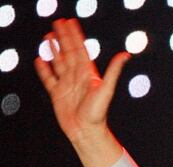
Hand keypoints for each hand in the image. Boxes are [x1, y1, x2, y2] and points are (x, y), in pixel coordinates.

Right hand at [33, 18, 128, 166]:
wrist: (86, 132)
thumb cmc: (98, 113)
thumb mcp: (106, 89)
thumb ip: (114, 71)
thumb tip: (125, 54)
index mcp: (87, 74)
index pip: (80, 50)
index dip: (74, 35)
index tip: (70, 22)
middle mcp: (77, 77)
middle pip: (67, 52)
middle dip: (63, 38)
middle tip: (57, 23)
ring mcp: (66, 85)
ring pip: (58, 63)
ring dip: (54, 50)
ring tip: (48, 37)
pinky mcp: (57, 94)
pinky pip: (49, 79)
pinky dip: (44, 69)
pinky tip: (41, 60)